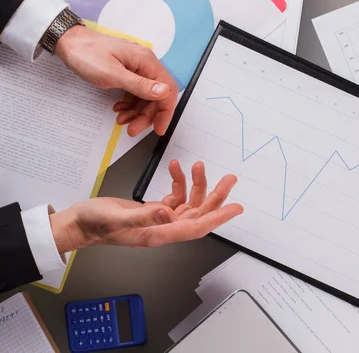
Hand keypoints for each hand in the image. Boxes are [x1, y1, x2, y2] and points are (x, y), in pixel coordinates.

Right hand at [50, 160, 242, 252]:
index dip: (218, 218)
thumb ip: (144, 216)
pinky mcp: (154, 211)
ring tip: (198, 165)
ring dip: (196, 184)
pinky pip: (175, 196)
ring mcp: (160, 220)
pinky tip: (174, 168)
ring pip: (189, 202)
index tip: (236, 209)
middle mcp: (165, 228)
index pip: (197, 227)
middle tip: (229, 179)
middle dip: (216, 196)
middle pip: (199, 213)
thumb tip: (168, 213)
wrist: (80, 223)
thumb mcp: (118, 218)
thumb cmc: (95, 224)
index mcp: (160, 234)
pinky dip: (178, 182)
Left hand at [55, 26, 177, 135]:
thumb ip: (139, 85)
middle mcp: (146, 64)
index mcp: (146, 61)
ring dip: (137, 112)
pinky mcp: (128, 71)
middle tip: (133, 129)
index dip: (166, 111)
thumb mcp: (112, 74)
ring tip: (122, 120)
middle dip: (147, 115)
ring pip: (146, 96)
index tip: (159, 128)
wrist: (68, 42)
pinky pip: (136, 91)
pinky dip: (130, 104)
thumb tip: (164, 92)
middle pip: (157, 95)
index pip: (168, 89)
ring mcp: (137, 67)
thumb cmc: (87, 55)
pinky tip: (119, 109)